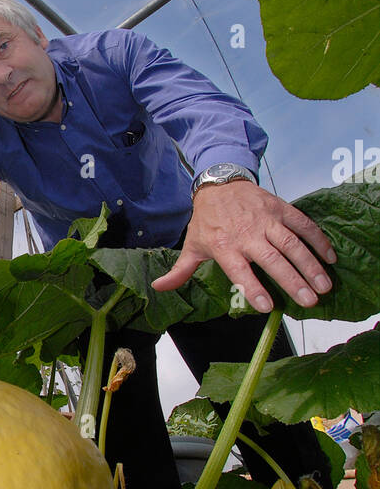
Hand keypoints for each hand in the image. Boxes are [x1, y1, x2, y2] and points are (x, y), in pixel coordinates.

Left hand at [151, 180, 336, 311]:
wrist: (220, 182)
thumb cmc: (207, 220)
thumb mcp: (192, 244)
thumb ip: (181, 270)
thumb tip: (159, 288)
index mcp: (225, 246)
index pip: (239, 270)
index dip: (252, 287)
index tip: (267, 306)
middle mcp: (247, 233)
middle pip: (272, 259)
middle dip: (292, 280)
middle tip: (309, 301)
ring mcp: (266, 219)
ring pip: (291, 243)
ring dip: (310, 264)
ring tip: (324, 285)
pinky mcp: (280, 208)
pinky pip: (302, 224)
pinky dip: (317, 239)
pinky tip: (330, 257)